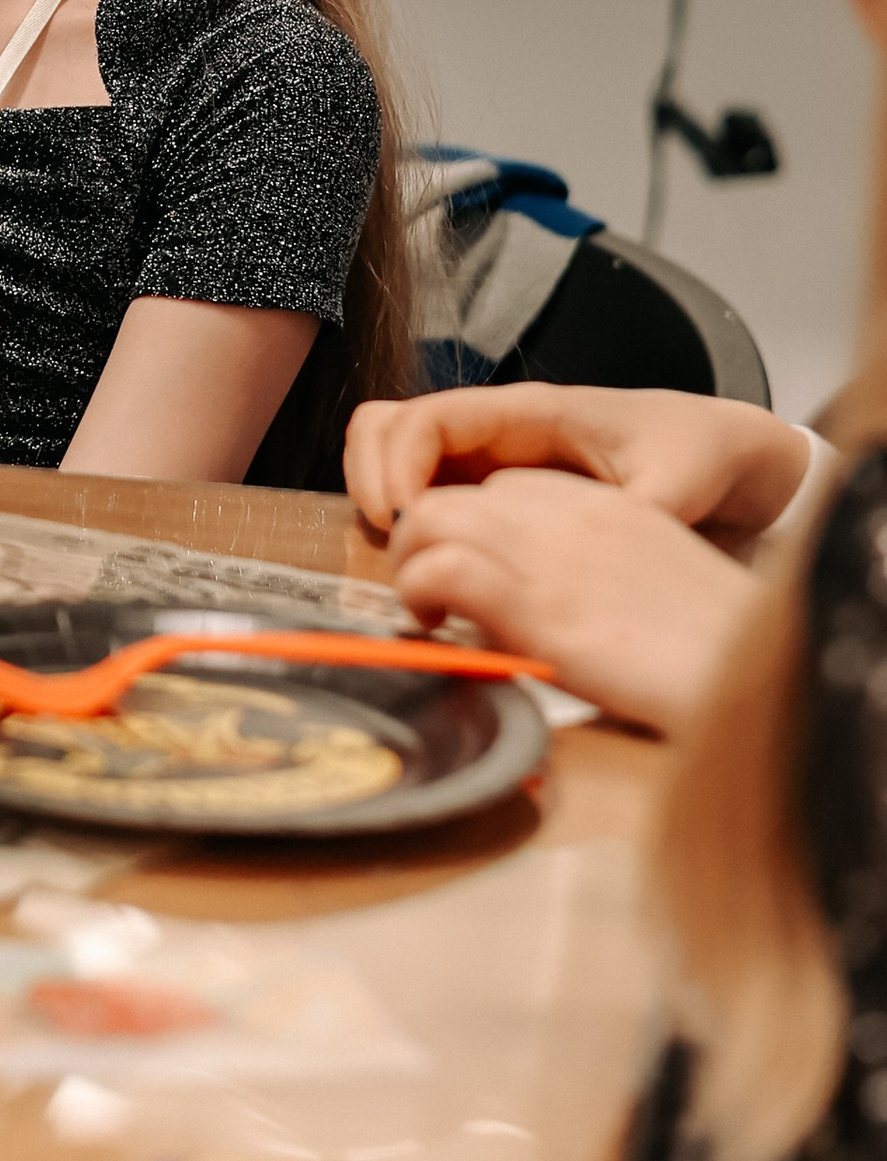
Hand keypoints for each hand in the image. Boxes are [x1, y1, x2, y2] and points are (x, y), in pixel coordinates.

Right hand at [344, 381, 804, 538]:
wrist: (725, 454)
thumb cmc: (697, 452)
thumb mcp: (676, 484)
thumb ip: (637, 514)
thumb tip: (598, 549)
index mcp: (529, 413)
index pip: (428, 418)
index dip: (395, 463)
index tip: (401, 520)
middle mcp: (495, 432)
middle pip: (386, 426)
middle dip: (368, 478)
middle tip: (394, 543)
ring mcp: (489, 461)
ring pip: (393, 458)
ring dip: (379, 501)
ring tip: (409, 559)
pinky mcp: (494, 495)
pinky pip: (425, 496)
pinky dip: (410, 526)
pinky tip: (440, 571)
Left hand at [387, 467, 758, 733]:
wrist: (750, 674)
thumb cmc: (709, 649)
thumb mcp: (649, 586)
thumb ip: (592, 575)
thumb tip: (540, 604)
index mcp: (602, 506)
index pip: (504, 486)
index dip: (473, 526)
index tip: (467, 568)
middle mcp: (567, 515)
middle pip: (456, 493)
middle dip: (424, 536)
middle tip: (429, 589)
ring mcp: (545, 553)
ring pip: (429, 518)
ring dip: (410, 560)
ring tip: (424, 607)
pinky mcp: (532, 601)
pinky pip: (438, 567)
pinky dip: (416, 587)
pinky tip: (432, 620)